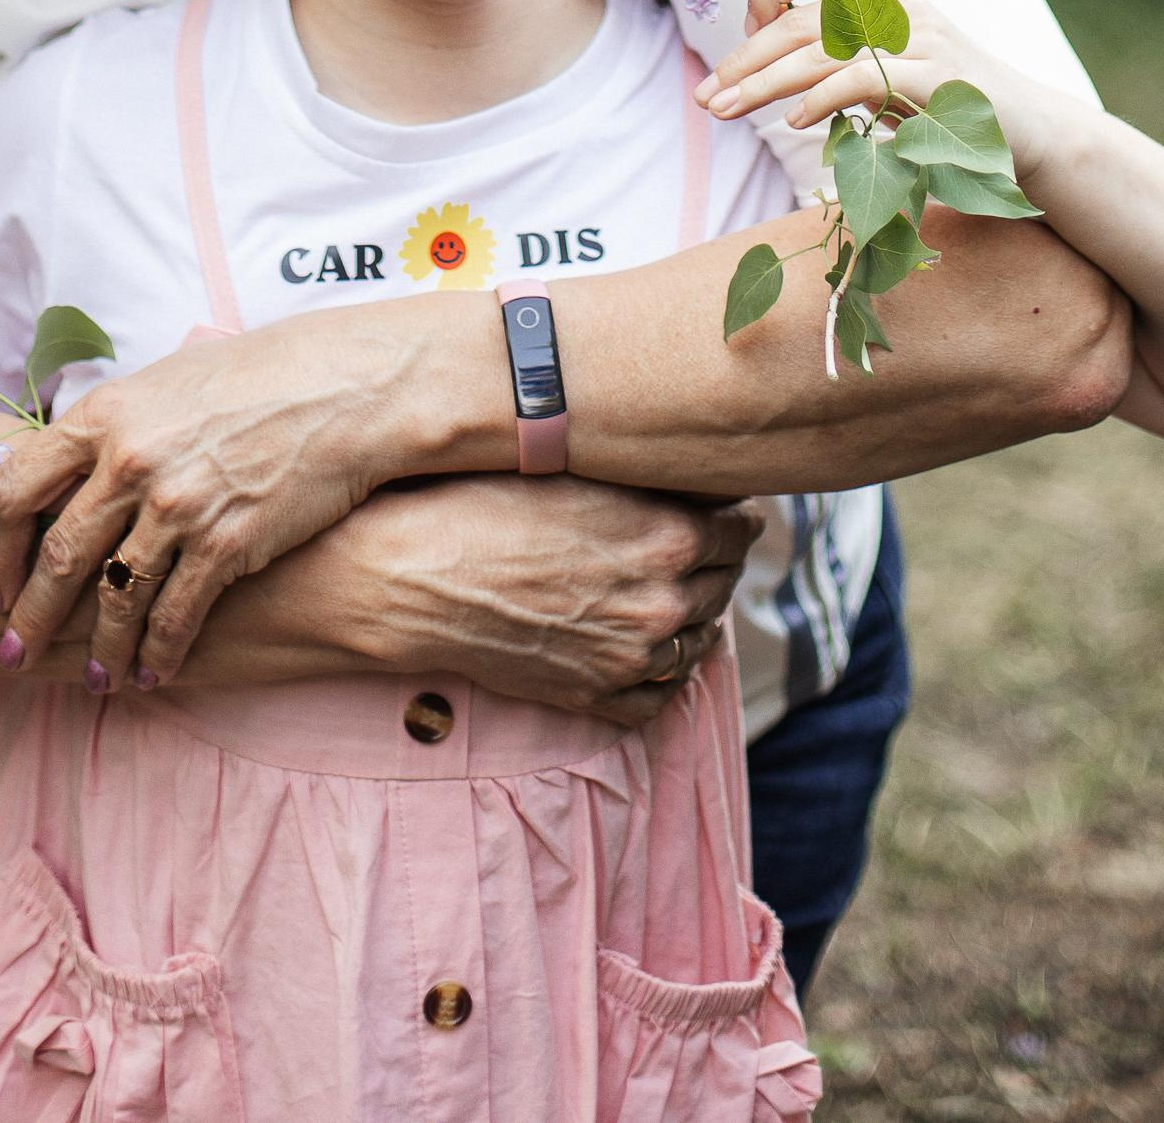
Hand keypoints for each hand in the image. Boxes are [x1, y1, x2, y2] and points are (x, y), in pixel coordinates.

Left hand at [0, 298, 464, 691]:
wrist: (340, 389)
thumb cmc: (254, 379)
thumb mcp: (165, 385)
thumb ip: (111, 431)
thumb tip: (64, 476)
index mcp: (105, 415)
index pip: (14, 489)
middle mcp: (129, 462)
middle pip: (56, 556)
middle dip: (31, 617)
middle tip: (15, 655)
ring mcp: (176, 506)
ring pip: (114, 598)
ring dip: (98, 649)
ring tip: (94, 679)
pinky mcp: (224, 544)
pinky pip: (173, 616)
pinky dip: (157, 653)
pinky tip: (153, 673)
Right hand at [251, 480, 758, 727]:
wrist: (420, 573)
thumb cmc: (490, 501)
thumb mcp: (582, 470)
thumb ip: (651, 479)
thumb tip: (693, 468)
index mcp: (671, 536)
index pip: (743, 526)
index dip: (733, 511)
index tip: (723, 503)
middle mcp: (664, 601)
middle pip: (725, 582)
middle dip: (716, 559)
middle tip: (700, 541)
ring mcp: (632, 657)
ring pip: (700, 640)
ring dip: (695, 613)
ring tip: (675, 589)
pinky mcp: (597, 695)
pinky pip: (661, 695)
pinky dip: (665, 671)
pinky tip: (651, 646)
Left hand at [699, 0, 1059, 172]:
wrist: (1036, 135)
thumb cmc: (954, 111)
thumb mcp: (892, 76)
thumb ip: (846, 62)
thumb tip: (777, 74)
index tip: (748, 36)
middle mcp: (898, 8)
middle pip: (800, 18)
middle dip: (744, 57)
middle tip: (706, 96)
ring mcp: (919, 41)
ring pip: (819, 48)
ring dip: (762, 83)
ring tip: (724, 110)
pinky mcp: (935, 80)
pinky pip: (863, 78)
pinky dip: (821, 97)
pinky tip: (793, 123)